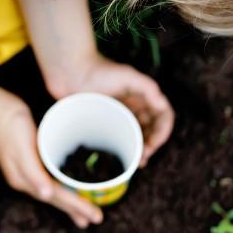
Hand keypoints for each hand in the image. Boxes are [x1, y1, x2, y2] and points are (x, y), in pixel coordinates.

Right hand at [0, 103, 104, 228]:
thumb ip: (33, 173)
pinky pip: (50, 181)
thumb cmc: (11, 125)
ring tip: (83, 214)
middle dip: (75, 209)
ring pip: (53, 192)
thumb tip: (46, 195)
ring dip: (70, 203)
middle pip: (55, 198)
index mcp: (24, 179)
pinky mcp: (30, 163)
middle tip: (95, 218)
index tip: (96, 215)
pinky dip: (62, 188)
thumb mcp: (22, 148)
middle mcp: (26, 180)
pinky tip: (67, 188)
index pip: (56, 197)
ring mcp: (27, 172)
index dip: (77, 206)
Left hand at [59, 58, 173, 166]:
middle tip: (141, 159)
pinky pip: (120, 136)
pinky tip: (121, 158)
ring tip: (134, 163)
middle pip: (152, 129)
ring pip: (138, 135)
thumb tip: (161, 103)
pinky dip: (125, 148)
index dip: (162, 132)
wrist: (68, 72)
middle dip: (151, 145)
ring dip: (140, 149)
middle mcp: (134, 105)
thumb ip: (147, 86)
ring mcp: (120, 113)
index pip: (163, 116)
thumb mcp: (126, 75)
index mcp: (143, 95)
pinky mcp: (105, 120)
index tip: (152, 145)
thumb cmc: (97, 70)